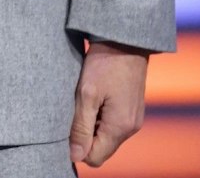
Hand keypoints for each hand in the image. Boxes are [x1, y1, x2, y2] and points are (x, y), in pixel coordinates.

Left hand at [68, 40, 149, 165]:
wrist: (124, 41)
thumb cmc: (104, 64)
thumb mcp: (86, 95)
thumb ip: (81, 127)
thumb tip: (75, 156)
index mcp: (120, 127)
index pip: (95, 157)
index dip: (77, 148)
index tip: (66, 127)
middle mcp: (131, 128)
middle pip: (101, 149)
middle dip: (84, 137)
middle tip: (73, 111)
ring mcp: (133, 119)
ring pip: (105, 137)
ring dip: (91, 125)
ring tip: (83, 102)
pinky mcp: (131, 111)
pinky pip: (112, 125)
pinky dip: (99, 118)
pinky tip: (92, 99)